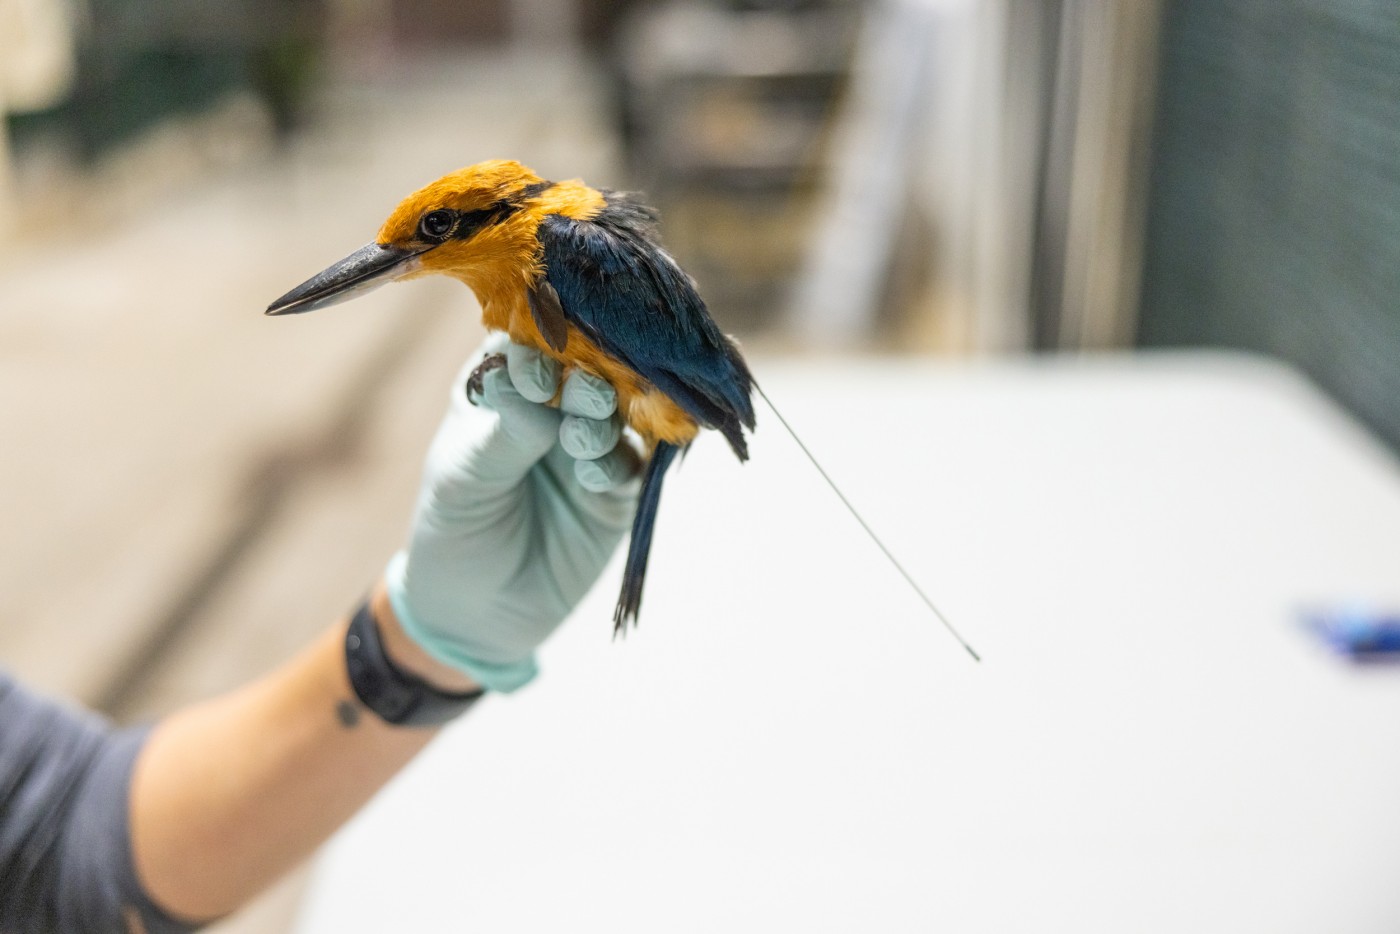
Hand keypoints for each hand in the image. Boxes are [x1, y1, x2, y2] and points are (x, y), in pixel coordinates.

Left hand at [384, 334, 639, 691]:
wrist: (474, 613)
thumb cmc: (453, 529)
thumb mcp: (464, 479)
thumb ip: (505, 432)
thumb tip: (540, 385)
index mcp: (500, 383)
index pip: (528, 346)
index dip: (538, 353)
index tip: (536, 377)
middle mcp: (550, 405)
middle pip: (584, 372)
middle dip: (588, 381)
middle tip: (587, 397)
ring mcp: (588, 444)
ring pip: (615, 413)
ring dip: (605, 420)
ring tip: (584, 440)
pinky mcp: (617, 489)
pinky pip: (631, 464)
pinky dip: (619, 464)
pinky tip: (597, 477)